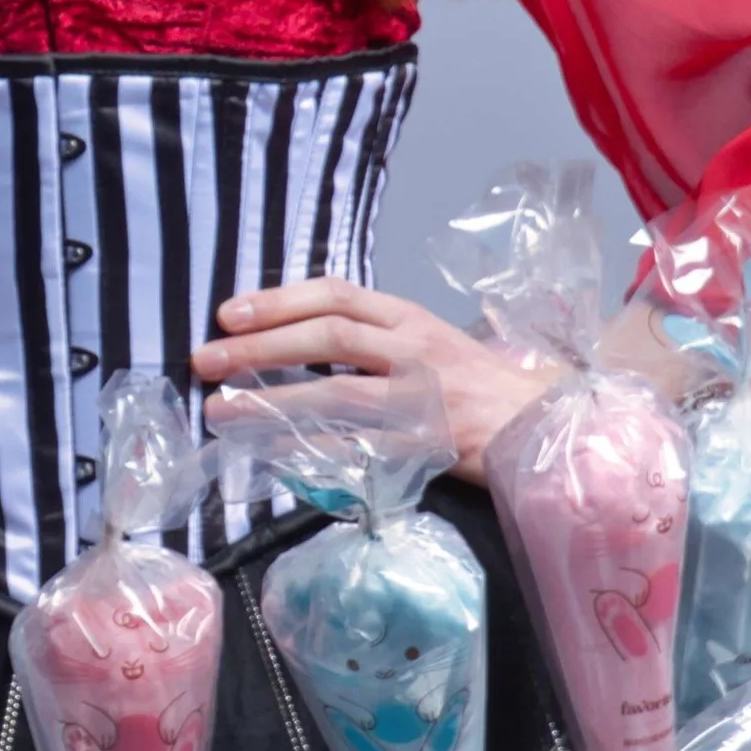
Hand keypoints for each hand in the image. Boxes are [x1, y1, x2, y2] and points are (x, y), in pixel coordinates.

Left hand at [191, 278, 559, 485]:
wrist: (544, 427)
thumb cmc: (476, 384)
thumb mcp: (426, 342)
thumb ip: (371, 337)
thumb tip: (292, 337)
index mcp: (409, 319)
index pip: (337, 295)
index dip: (278, 300)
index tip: (227, 312)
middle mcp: (414, 350)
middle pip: (329, 336)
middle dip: (260, 346)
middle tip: (206, 358)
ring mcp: (422, 400)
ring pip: (338, 393)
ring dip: (273, 402)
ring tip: (222, 411)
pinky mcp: (427, 448)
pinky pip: (360, 451)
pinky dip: (314, 452)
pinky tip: (274, 456)